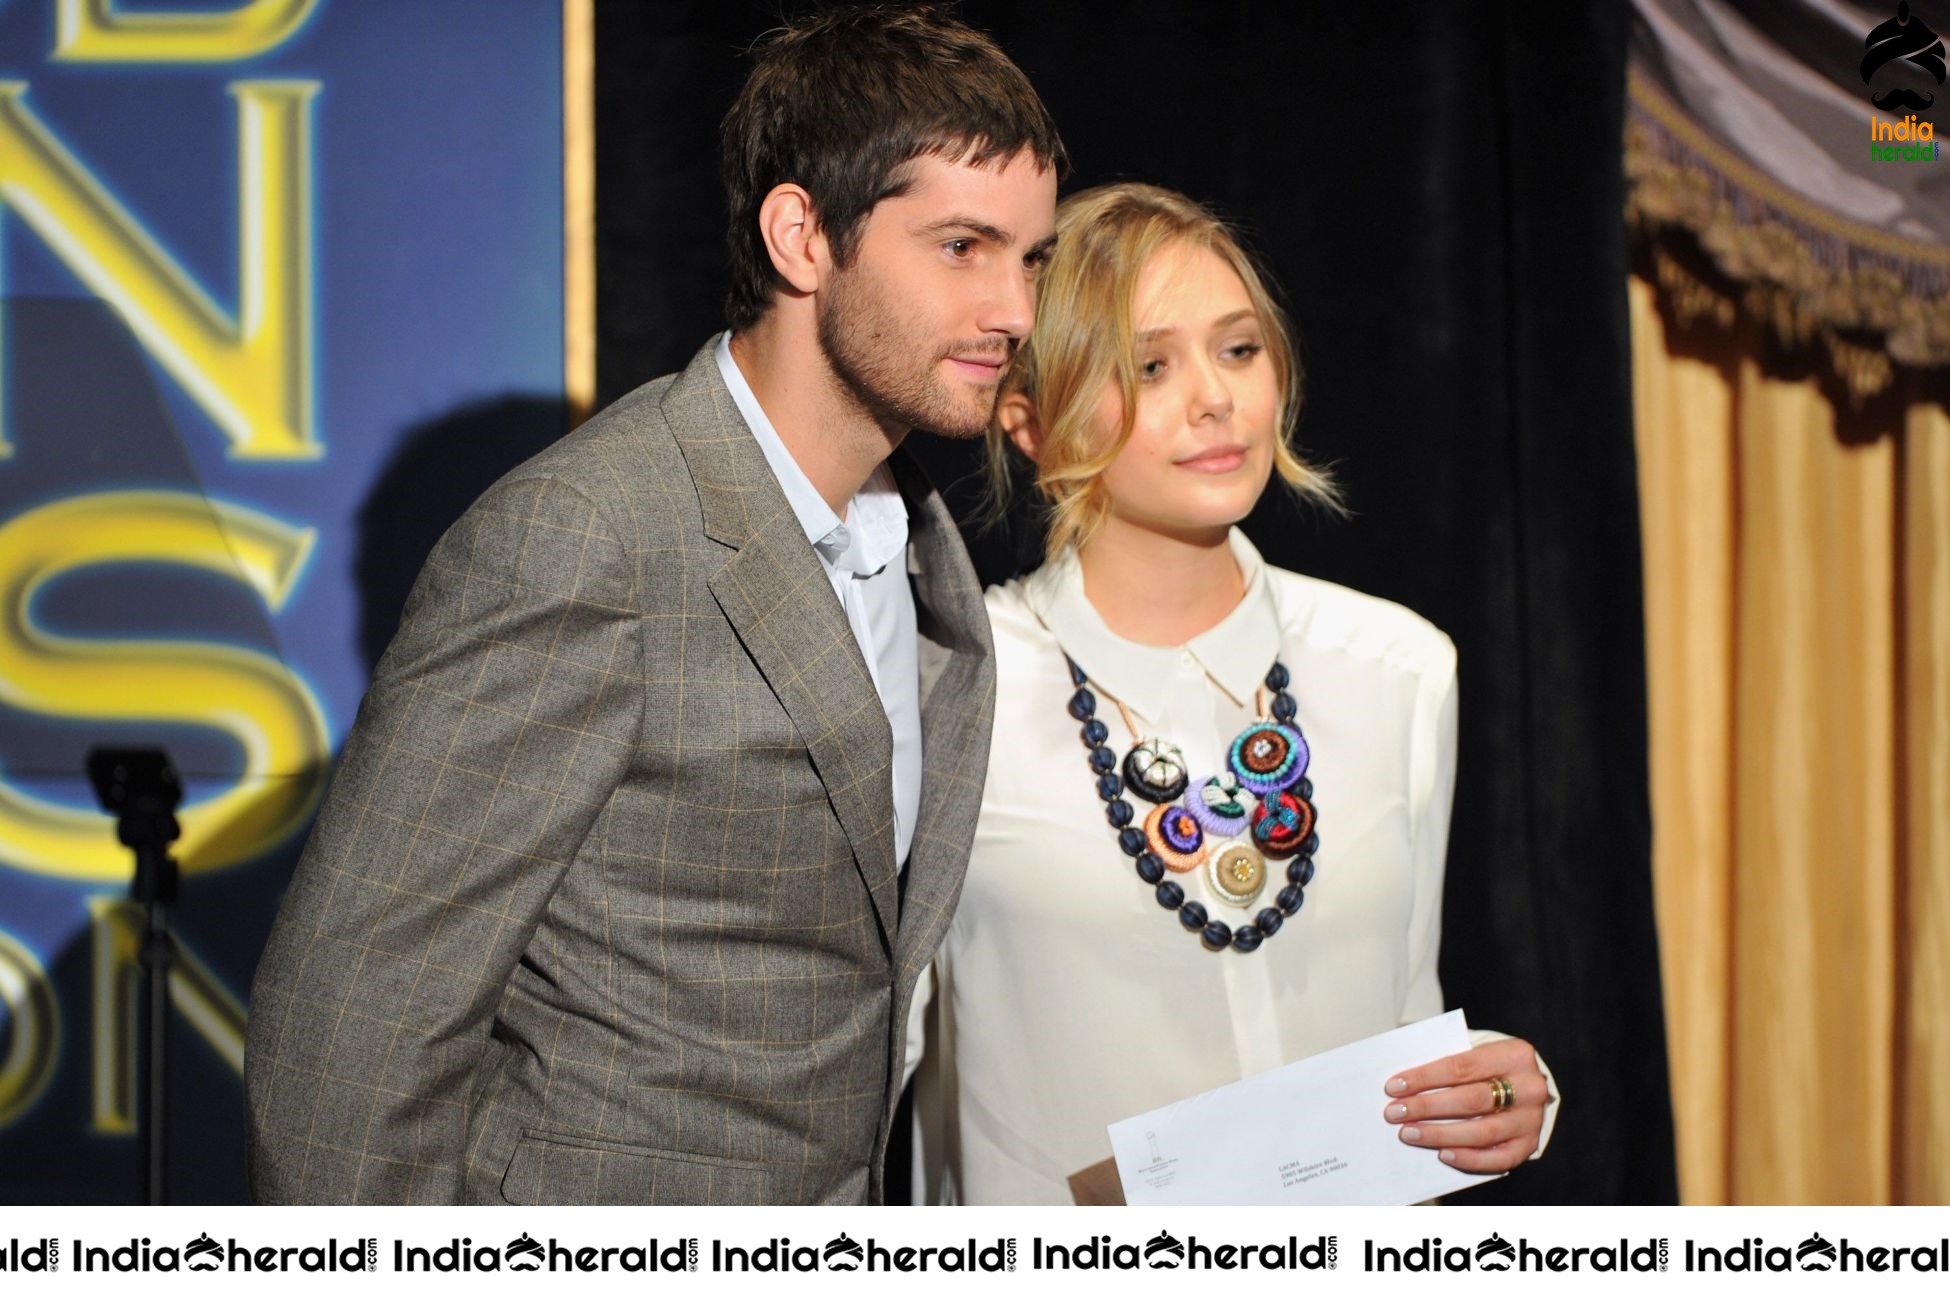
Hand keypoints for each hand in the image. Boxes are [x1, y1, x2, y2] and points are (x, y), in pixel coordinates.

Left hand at [1382, 1037, 1547, 1172]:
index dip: (1425, 1077)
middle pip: (1471, 1100)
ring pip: (1482, 1132)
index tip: (1394, 1086)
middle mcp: (1529, 1088)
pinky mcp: (1529, 1144)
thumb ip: (1450, 1064)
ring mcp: (1531, 1119)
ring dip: (1440, 1135)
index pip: (1462, 1066)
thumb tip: (1407, 1084)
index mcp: (1515, 1054)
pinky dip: (1468, 1159)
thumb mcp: (1478, 1051)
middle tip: (1396, 1113)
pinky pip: (1499, 1159)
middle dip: (1427, 1107)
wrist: (1530, 1084)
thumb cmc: (1493, 1066)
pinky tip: (1442, 1154)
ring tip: (1410, 1134)